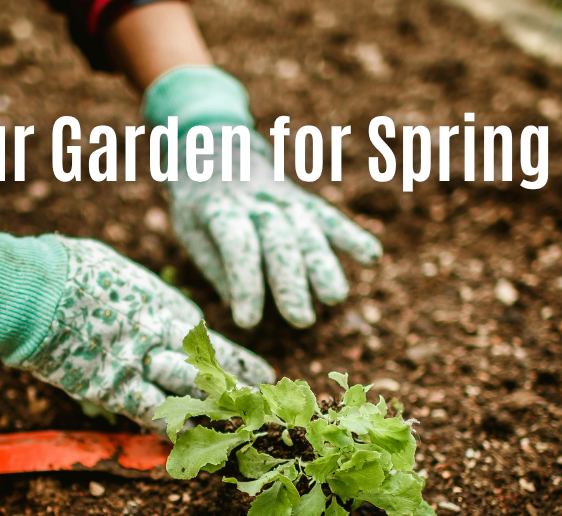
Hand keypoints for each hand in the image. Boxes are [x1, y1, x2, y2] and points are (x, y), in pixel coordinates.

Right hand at [0, 224, 273, 426]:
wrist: (35, 288)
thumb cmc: (67, 268)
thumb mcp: (115, 272)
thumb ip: (135, 294)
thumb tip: (136, 297)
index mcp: (164, 304)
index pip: (207, 340)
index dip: (233, 360)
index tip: (259, 373)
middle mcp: (162, 335)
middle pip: (211, 369)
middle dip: (239, 389)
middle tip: (265, 406)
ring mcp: (141, 364)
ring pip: (191, 394)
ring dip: (215, 414)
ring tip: (241, 430)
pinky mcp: (114, 388)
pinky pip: (151, 414)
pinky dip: (169, 431)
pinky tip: (189, 447)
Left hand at [144, 66, 381, 328]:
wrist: (215, 146)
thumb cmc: (199, 204)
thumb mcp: (189, 231)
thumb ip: (217, 267)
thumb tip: (245, 309)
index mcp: (217, 208)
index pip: (236, 244)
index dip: (244, 283)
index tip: (248, 321)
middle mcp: (254, 199)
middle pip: (278, 240)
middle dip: (291, 280)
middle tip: (300, 319)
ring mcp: (283, 197)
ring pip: (307, 230)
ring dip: (323, 265)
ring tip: (334, 298)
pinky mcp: (303, 200)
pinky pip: (328, 217)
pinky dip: (351, 235)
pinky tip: (372, 256)